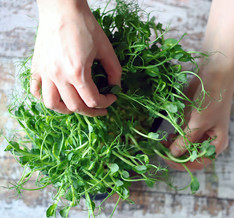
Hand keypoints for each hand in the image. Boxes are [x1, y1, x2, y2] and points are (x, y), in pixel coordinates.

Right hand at [31, 0, 121, 115]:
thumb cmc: (85, 26)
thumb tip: (116, 87)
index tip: (112, 97)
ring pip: (52, 104)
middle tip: (101, 108)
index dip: (106, 103)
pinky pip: (36, 90)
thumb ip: (114, 71)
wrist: (62, 10)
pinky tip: (58, 95)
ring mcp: (45, 73)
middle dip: (91, 111)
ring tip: (78, 107)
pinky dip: (46, 98)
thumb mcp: (106, 49)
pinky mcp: (37, 67)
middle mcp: (59, 76)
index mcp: (77, 72)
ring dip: (67, 110)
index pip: (93, 100)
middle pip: (75, 106)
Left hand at [166, 68, 233, 170]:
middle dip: (176, 155)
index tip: (166, 157)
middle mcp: (209, 139)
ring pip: (184, 145)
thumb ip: (185, 140)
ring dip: (173, 146)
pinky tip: (166, 135)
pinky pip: (182, 133)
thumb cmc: (212, 98)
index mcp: (217, 143)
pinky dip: (173, 136)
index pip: (198, 163)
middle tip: (160, 150)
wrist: (216, 70)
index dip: (182, 163)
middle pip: (191, 156)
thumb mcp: (198, 122)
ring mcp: (201, 129)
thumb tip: (173, 155)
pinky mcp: (193, 119)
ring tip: (161, 142)